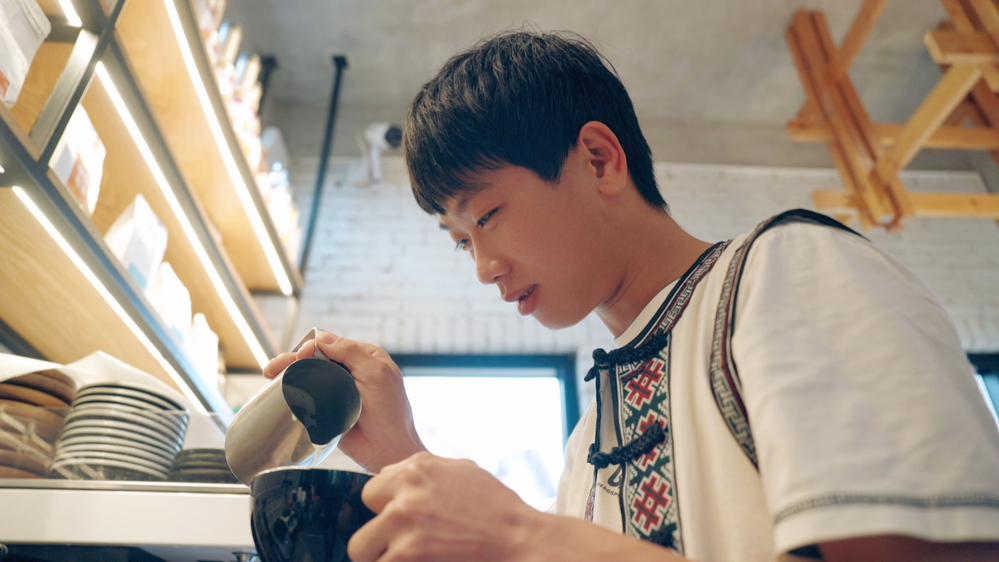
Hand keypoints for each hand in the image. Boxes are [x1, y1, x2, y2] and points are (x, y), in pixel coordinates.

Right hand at [263, 332, 425, 471]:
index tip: (301, 355)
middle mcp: (352, 372)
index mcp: (366, 358)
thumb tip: (323, 338)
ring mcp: (339, 391)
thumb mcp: (376, 374)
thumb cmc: (390, 413)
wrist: (386, 450)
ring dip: (289, 373)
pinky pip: (308, 397)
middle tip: (276, 367)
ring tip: (271, 374)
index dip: (314, 347)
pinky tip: (277, 390)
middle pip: (317, 359)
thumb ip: (352, 352)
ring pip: (310, 376)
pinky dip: (292, 392)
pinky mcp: (329, 409)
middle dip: (294, 359)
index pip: (334, 344)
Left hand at [348, 453, 538, 561]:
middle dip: (379, 531)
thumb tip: (396, 478)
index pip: (374, 488)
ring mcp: (402, 524)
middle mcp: (404, 492)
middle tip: (401, 543)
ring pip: (360, 549)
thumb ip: (424, 472)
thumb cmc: (496, 508)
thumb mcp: (461, 471)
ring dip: (380, 555)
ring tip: (404, 557)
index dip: (387, 506)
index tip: (402, 520)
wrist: (517, 538)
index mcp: (416, 468)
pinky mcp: (405, 554)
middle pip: (364, 513)